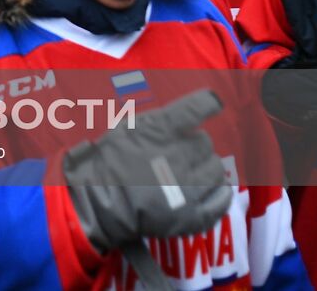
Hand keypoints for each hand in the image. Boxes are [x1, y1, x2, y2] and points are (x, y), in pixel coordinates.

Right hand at [63, 90, 231, 252]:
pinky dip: (218, 194)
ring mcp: (187, 187)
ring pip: (215, 169)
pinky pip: (220, 200)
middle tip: (180, 153)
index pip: (197, 108)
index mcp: (159, 131)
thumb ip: (154, 122)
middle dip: (194, 145)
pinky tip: (210, 191)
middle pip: (204, 141)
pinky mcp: (192, 214)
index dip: (208, 103)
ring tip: (193, 174)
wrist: (97, 203)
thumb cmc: (106, 162)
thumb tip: (181, 117)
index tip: (212, 103)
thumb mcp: (124, 129)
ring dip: (205, 168)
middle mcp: (178, 155)